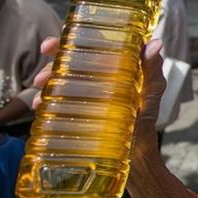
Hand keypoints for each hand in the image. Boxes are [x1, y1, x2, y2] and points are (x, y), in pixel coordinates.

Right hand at [33, 37, 165, 128]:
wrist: (134, 158)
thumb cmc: (145, 125)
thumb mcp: (151, 95)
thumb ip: (153, 70)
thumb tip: (156, 42)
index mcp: (116, 69)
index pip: (93, 46)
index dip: (74, 39)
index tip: (56, 40)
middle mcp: (99, 78)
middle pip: (71, 60)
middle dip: (53, 59)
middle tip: (43, 68)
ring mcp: (86, 95)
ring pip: (61, 79)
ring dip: (47, 80)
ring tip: (40, 93)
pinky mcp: (77, 112)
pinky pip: (57, 101)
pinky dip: (45, 101)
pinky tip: (40, 106)